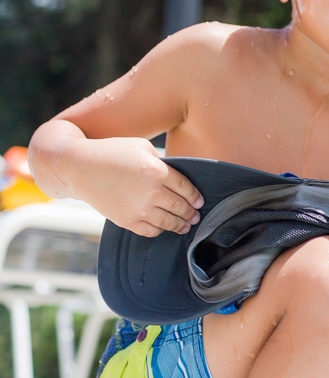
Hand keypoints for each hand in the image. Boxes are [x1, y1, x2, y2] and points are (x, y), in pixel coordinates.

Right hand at [68, 137, 203, 236]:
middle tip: (196, 216)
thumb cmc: (111, 151)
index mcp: (158, 171)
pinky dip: (159, 231)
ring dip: (180, 225)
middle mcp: (152, 192)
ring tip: (185, 226)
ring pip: (168, 222)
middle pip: (180, 207)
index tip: (200, 202)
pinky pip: (149, 231)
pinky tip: (162, 228)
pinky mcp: (126, 220)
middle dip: (191, 213)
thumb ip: (160, 161)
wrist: (79, 167)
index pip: (186, 188)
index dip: (195, 197)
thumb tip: (173, 173)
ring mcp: (139, 208)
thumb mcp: (141, 146)